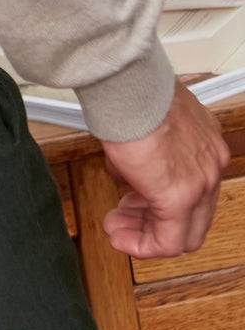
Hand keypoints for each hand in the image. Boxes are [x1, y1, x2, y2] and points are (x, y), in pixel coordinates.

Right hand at [99, 80, 231, 258]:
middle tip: (125, 219)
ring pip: (183, 232)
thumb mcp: (147, 121)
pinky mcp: (179, 198)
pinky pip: (168, 240)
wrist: (129, 84)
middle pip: (192, 214)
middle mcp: (210, 164)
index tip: (136, 202)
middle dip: (151, 221)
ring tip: (118, 229)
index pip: (195, 188)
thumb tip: (129, 168)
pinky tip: (122, 238)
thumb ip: (147, 150)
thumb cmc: (133, 91)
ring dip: (145, 234)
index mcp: (206, 142)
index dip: (162, 199)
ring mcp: (200, 183)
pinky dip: (144, 245)